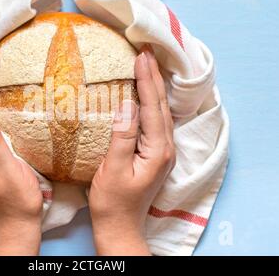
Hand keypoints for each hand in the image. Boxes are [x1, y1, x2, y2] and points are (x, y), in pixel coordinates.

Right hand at [89, 46, 175, 255]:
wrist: (120, 226)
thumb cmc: (113, 202)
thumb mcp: (112, 170)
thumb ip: (122, 138)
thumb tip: (127, 106)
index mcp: (157, 151)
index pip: (152, 107)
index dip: (147, 80)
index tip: (141, 56)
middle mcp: (166, 148)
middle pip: (161, 105)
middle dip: (154, 76)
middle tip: (146, 51)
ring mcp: (162, 151)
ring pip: (161, 111)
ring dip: (155, 86)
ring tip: (147, 64)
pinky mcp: (155, 154)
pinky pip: (156, 120)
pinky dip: (151, 101)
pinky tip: (146, 93)